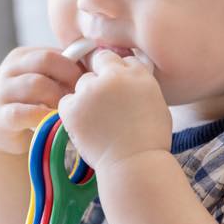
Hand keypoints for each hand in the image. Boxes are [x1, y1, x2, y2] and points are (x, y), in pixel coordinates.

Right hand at [0, 46, 85, 155]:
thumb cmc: (32, 104)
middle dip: (69, 77)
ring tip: (70, 112)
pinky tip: (53, 124)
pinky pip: (22, 112)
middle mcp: (10, 70)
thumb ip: (62, 72)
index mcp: (22, 57)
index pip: (55, 52)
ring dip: (58, 98)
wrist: (0, 131)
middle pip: (45, 60)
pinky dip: (41, 117)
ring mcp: (2, 92)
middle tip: (82, 96)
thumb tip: (97, 67)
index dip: (76, 67)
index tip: (90, 85)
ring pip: (35, 84)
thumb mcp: (44, 83)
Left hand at [56, 49, 171, 170]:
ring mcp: (91, 91)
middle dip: (101, 77)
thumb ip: (141, 85)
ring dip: (87, 95)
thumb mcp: (157, 103)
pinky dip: (72, 111)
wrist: (134, 164)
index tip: (119, 87)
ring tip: (98, 120)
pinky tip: (86, 126)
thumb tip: (130, 79)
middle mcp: (113, 77)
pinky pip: (66, 100)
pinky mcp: (72, 107)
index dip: (120, 73)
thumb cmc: (150, 141)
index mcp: (138, 74)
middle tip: (105, 101)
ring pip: (82, 82)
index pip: (123, 59)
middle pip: (99, 62)